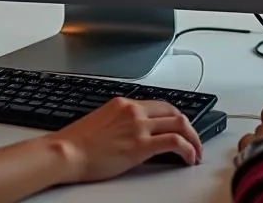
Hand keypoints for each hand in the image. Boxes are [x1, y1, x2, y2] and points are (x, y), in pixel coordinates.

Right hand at [52, 98, 202, 181]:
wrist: (67, 151)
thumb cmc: (77, 142)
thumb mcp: (102, 122)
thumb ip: (121, 121)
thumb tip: (133, 132)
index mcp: (124, 103)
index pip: (160, 104)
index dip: (176, 117)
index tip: (181, 128)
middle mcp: (133, 110)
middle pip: (174, 111)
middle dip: (189, 127)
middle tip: (194, 141)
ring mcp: (138, 127)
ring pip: (179, 124)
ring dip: (193, 139)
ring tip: (195, 152)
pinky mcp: (140, 145)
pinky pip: (174, 142)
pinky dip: (188, 149)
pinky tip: (189, 158)